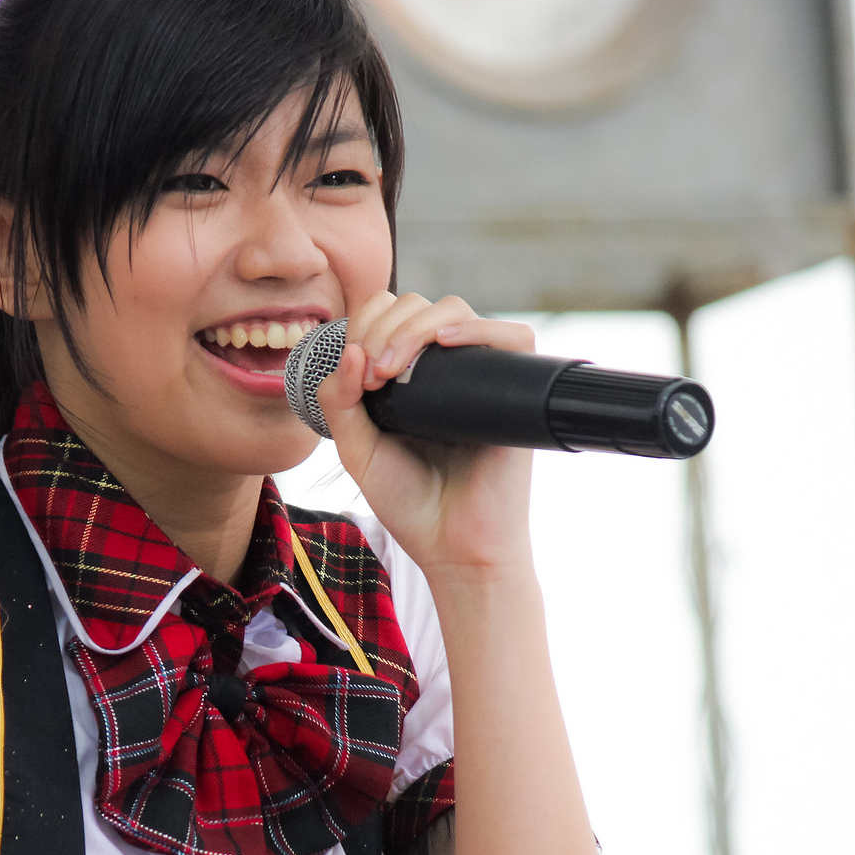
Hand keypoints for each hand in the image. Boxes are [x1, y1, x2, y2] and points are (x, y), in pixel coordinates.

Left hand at [315, 291, 538, 579]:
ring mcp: (481, 377)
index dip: (365, 325)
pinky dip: (478, 327)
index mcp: (408, 377)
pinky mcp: (516, 390)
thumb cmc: (411, 504)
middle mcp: (445, 370)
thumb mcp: (358, 451)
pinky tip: (445, 341)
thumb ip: (338, 402)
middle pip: (417, 305)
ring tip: (392, 368)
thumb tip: (349, 348)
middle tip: (372, 374)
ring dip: (415, 326)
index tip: (355, 373)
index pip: (388, 317)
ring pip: (455, 311)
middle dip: (383, 327)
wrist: (456, 548)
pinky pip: (512, 336)